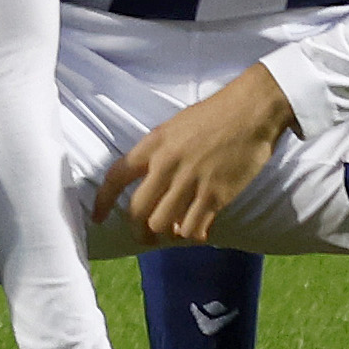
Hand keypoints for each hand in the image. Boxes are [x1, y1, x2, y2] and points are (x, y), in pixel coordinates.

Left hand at [92, 63, 291, 247]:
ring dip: (167, 234)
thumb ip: (158, 153)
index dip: (102, 201)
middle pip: (137, 211)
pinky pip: (194, 227)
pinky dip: (193, 234)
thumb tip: (149, 181)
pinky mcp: (216, 195)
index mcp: (153, 144)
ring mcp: (191, 181)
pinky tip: (198, 231)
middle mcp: (166, 165)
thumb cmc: (214, 115)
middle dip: (138, 230)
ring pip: (163, 224)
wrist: (251, 110)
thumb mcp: (174, 127)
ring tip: (175, 232)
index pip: (115, 177)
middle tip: (146, 237)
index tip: (97, 218)